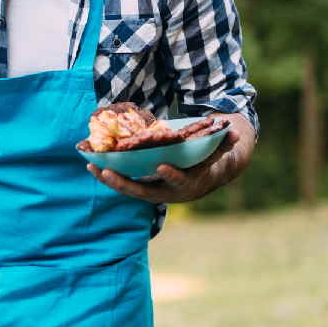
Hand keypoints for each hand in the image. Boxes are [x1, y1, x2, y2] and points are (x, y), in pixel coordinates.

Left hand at [86, 113, 254, 203]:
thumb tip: (236, 133)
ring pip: (129, 190)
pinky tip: (92, 164)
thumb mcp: (219, 152)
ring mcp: (154, 192)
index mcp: (188, 184)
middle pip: (144, 192)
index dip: (172, 175)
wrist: (205, 176)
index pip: (180, 182)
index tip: (161, 165)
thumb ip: (226, 143)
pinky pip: (123, 184)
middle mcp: (169, 193)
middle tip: (107, 171)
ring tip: (91, 165)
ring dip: (109, 179)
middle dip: (124, 183)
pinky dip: (108, 175)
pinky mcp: (143, 187)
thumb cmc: (210, 159)